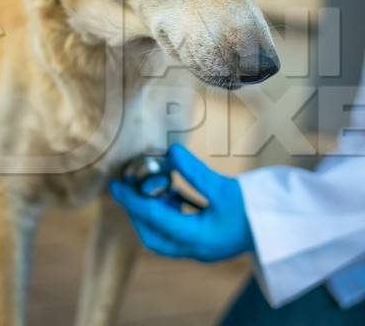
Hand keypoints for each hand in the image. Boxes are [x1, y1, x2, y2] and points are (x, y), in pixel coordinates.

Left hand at [110, 144, 253, 261]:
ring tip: (152, 185)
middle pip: (155, 236)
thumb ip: (193, 171)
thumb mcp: (223, 187)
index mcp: (197, 240)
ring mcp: (204, 244)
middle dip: (138, 213)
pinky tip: (174, 188)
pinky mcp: (211, 236)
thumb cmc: (257, 209)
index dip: (132, 201)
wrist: (285, 224)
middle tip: (129, 189)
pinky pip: (182, 225)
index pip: (154, 220)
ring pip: (167, 232)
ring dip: (155, 210)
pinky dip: (172, 208)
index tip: (115, 187)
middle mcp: (197, 247)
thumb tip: (169, 152)